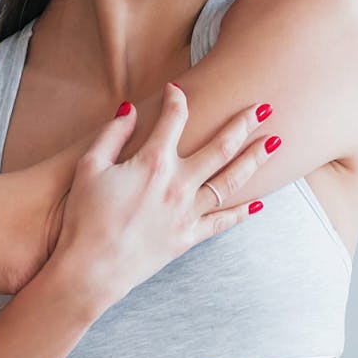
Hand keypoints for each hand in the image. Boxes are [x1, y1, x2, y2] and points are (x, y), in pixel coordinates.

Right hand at [45, 82, 277, 312]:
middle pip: (220, 147)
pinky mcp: (189, 236)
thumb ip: (111, 134)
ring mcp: (188, 211)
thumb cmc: (84, 217)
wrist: (91, 268)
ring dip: (255, 159)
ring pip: (231, 180)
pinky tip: (259, 203)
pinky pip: (223, 221)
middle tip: (263, 108)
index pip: (174, 119)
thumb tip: (129, 109)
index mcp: (153, 162)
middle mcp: (178, 184)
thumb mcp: (89, 167)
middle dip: (243, 124)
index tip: (178, 88)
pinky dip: (242, 212)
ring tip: (274, 143)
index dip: (177, 99)